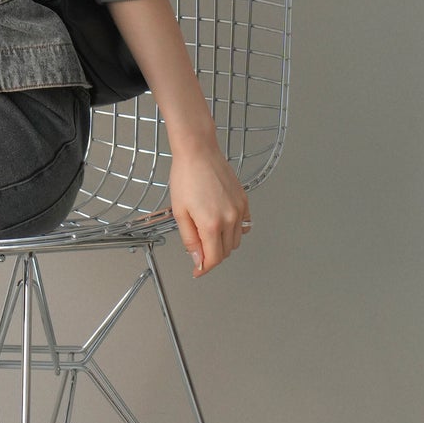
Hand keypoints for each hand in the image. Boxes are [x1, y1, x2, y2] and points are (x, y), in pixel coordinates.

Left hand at [142, 140, 251, 277]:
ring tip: (207, 233)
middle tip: (198, 249)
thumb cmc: (186, 176)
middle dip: (212, 255)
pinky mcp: (244, 201)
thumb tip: (197, 259)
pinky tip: (221, 223)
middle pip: (226, 251)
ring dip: (223, 243)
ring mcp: (240, 209)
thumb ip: (189, 239)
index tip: (198, 270)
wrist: (198, 152)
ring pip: (237, 239)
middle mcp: (230, 219)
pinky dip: (234, 229)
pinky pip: (244, 224)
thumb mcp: (180, 212)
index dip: (204, 268)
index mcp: (211, 224)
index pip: (214, 258)